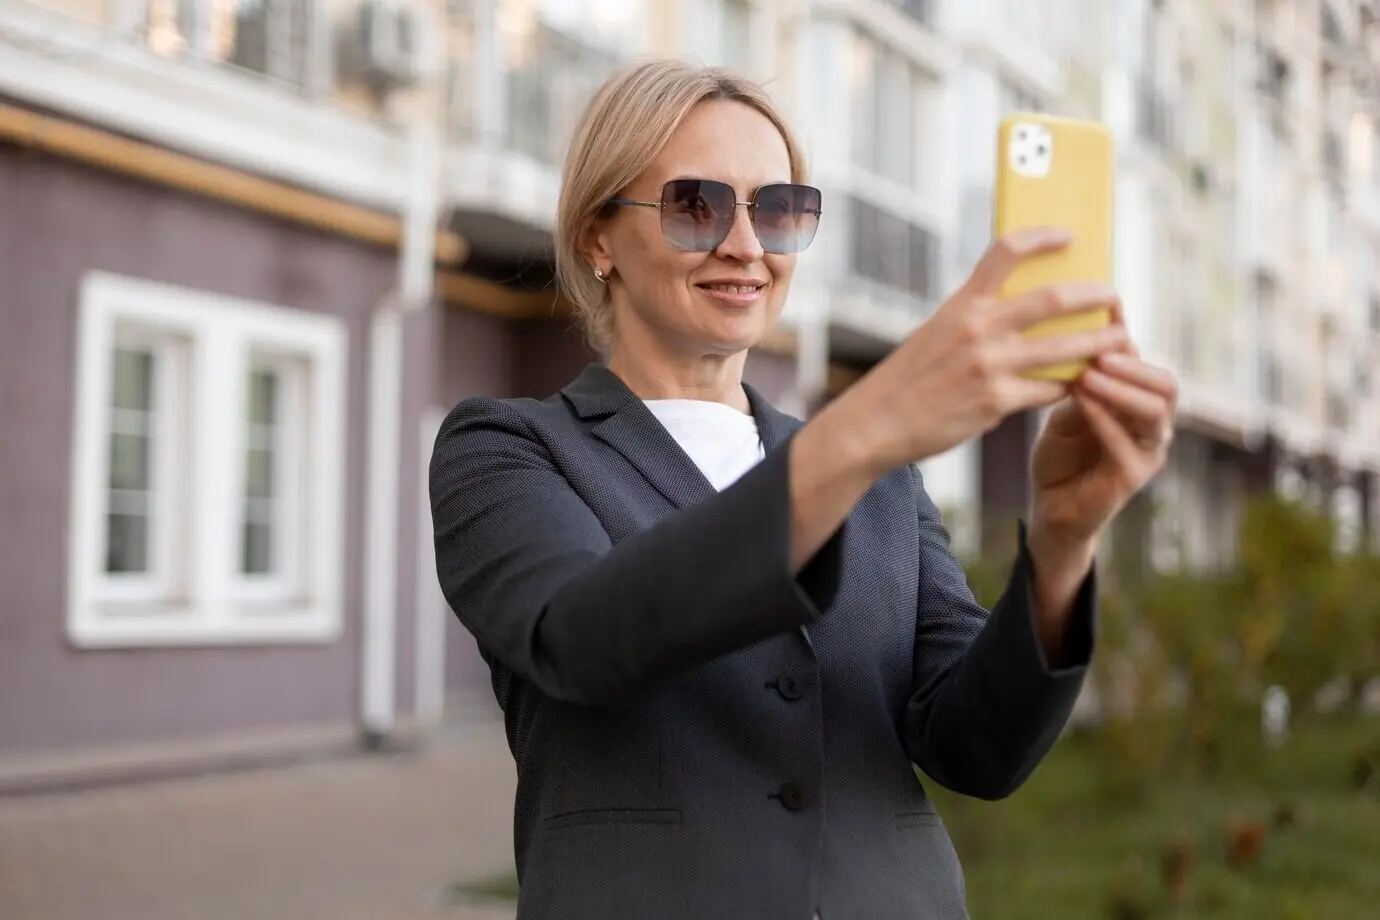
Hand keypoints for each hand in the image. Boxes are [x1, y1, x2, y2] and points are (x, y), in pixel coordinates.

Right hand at [836, 227, 1129, 472]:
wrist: (875, 423)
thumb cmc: (909, 379)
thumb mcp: (937, 334)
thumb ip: (978, 319)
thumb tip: (1028, 310)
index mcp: (961, 304)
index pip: (1006, 251)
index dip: (1043, 237)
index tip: (1069, 236)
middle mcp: (977, 328)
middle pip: (1053, 299)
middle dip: (1093, 295)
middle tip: (1113, 297)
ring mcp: (989, 365)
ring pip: (1065, 347)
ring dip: (1099, 344)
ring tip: (1119, 341)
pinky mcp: (996, 402)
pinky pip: (1049, 388)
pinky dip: (1069, 385)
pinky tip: (1080, 384)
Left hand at [1029, 308, 1177, 547]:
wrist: (1049, 507)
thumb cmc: (1059, 455)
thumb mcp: (1068, 407)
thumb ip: (1082, 376)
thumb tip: (1082, 328)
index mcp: (1140, 405)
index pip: (1148, 364)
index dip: (1128, 338)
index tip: (1104, 312)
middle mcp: (1153, 427)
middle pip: (1166, 385)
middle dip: (1135, 365)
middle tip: (1101, 349)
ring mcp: (1148, 453)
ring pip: (1154, 413)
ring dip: (1121, 389)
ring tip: (1089, 373)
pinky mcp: (1132, 478)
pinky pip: (1127, 444)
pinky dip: (1104, 419)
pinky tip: (1080, 401)